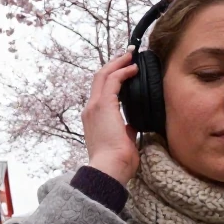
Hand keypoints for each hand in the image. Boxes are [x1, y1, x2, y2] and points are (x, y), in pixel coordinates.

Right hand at [82, 51, 139, 184]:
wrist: (110, 169)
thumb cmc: (117, 162)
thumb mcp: (121, 142)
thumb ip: (124, 131)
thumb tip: (131, 127)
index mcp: (94, 118)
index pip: (101, 90)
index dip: (113, 77)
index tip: (125, 69)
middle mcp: (91, 109)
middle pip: (99, 77)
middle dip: (114, 64)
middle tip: (128, 54)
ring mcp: (95, 107)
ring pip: (104, 75)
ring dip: (118, 63)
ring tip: (131, 55)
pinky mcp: (103, 106)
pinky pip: (112, 81)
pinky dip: (123, 72)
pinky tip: (133, 69)